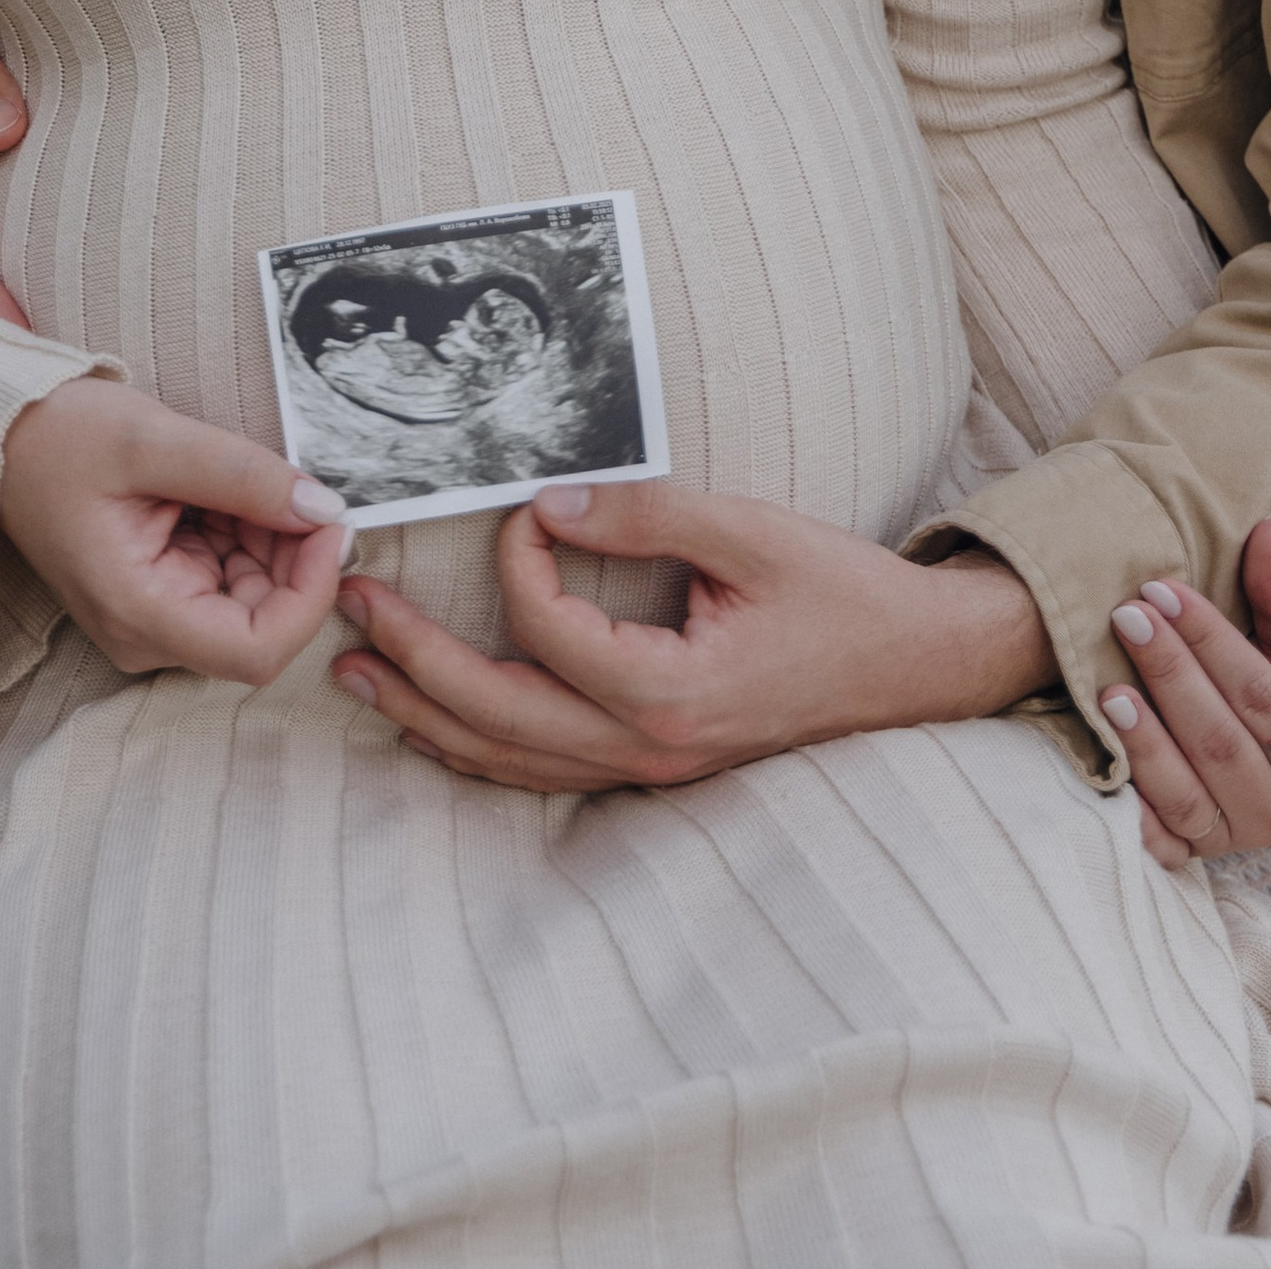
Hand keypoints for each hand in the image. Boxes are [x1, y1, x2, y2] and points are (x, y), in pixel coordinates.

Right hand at [0, 378, 350, 685]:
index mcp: (138, 612)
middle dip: (292, 554)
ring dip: (270, 539)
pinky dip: (246, 533)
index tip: (328, 523)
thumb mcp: (154, 438)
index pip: (258, 650)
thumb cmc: (59, 439)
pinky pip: (229, 579)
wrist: (3, 440)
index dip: (311, 594)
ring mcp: (153, 620)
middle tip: (284, 480)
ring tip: (240, 476)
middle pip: (263, 623)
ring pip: (253, 600)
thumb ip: (243, 475)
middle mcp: (146, 635)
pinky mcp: (161, 597)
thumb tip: (324, 508)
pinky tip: (221, 490)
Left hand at [331, 479, 1054, 788]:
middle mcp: (648, 748)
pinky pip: (545, 769)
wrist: (918, 668)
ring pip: (510, 759)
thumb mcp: (750, 533)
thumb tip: (551, 500)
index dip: (516, 561)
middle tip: (351, 613)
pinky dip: (480, 747)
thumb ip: (647, 512)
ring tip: (360, 676)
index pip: (547, 630)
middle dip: (413, 663)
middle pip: (497, 716)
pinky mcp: (658, 768)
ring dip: (428, 715)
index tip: (519, 508)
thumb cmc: (842, 595)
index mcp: (668, 691)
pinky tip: (440, 723)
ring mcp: (651, 770)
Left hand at [1101, 515, 1270, 870]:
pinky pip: (1164, 841)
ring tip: (1108, 691)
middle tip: (1126, 618)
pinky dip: (1134, 815)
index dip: (1207, 640)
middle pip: (1220, 740)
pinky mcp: (1205, 851)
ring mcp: (1244, 833)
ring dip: (1146, 743)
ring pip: (1189, 794)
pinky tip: (1104, 772)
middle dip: (1169, 676)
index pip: (1258, 690)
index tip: (1161, 590)